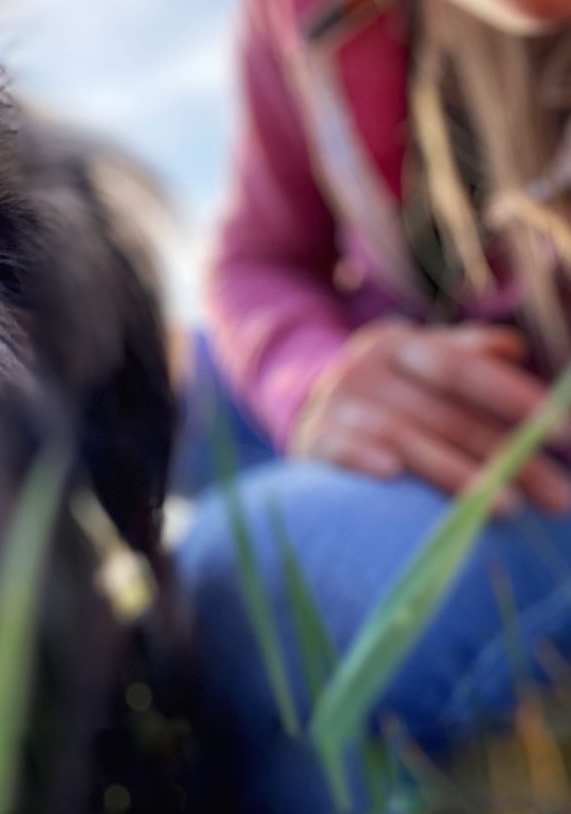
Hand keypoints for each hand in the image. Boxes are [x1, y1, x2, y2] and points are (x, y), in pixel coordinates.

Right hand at [290, 319, 570, 514]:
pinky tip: (393, 476)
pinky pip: (341, 448)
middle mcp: (366, 368)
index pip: (462, 368)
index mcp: (401, 344)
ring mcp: (336, 402)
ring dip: (455, 473)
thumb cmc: (390, 389)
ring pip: (402, 438)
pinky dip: (363, 459)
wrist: (309, 405)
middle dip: (506, 457)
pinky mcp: (313, 436)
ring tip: (507, 509)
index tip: (566, 434)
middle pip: (444, 415)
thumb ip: (469, 354)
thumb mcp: (422, 361)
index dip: (515, 397)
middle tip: (557, 497)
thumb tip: (514, 349)